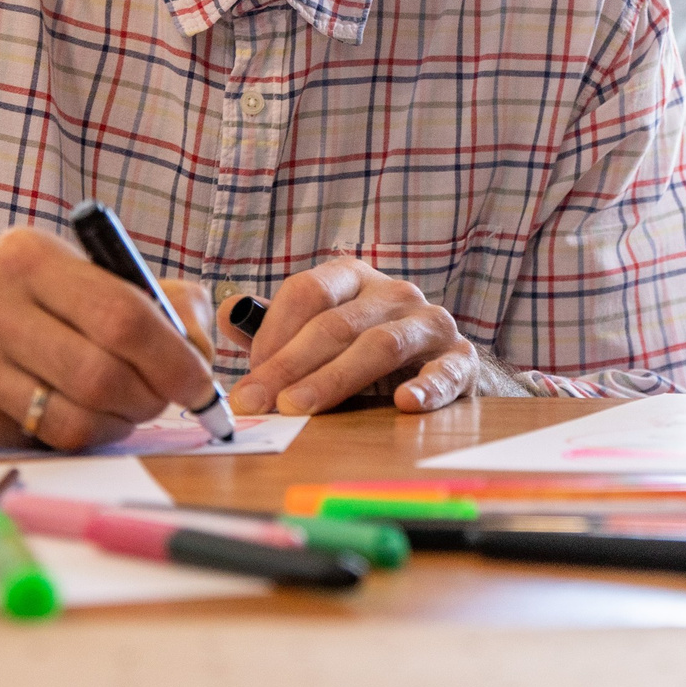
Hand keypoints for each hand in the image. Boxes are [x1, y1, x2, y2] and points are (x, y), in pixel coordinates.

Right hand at [0, 226, 222, 451]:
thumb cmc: (20, 297)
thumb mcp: (78, 273)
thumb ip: (157, 300)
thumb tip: (202, 352)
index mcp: (29, 256)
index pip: (124, 316)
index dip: (174, 358)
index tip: (201, 383)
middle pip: (102, 374)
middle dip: (151, 397)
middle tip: (163, 400)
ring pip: (73, 417)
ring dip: (119, 424)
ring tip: (124, 409)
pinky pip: (39, 440)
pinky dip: (76, 436)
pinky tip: (72, 414)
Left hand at [224, 256, 478, 415]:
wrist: (437, 368)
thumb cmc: (361, 351)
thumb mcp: (315, 334)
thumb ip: (270, 328)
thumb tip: (225, 315)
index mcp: (353, 279)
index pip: (307, 290)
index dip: (273, 333)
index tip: (247, 377)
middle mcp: (394, 293)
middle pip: (336, 323)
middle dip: (289, 366)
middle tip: (257, 403)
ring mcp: (430, 323)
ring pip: (380, 345)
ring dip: (334, 379)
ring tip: (299, 408)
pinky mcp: (460, 358)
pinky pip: (445, 370)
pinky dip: (427, 387)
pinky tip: (404, 402)